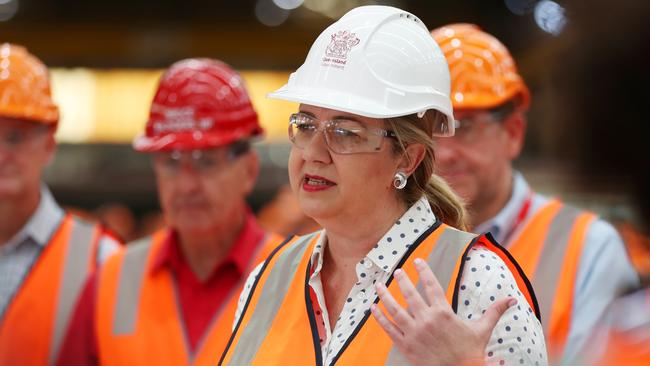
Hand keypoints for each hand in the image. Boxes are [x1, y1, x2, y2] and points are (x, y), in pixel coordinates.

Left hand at [371, 257, 515, 365]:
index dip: (425, 271)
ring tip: (378, 285)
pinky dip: (380, 317)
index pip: (432, 286)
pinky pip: (389, 328)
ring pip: (395, 309)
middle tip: (396, 271)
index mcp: (444, 313)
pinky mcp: (406, 346)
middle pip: (410, 294)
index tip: (419, 261)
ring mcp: (414, 333)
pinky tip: (373, 308)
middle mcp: (427, 320)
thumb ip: (494, 311)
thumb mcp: (482, 330)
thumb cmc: (471, 353)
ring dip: (384, 295)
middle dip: (402, 280)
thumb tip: (513, 299)